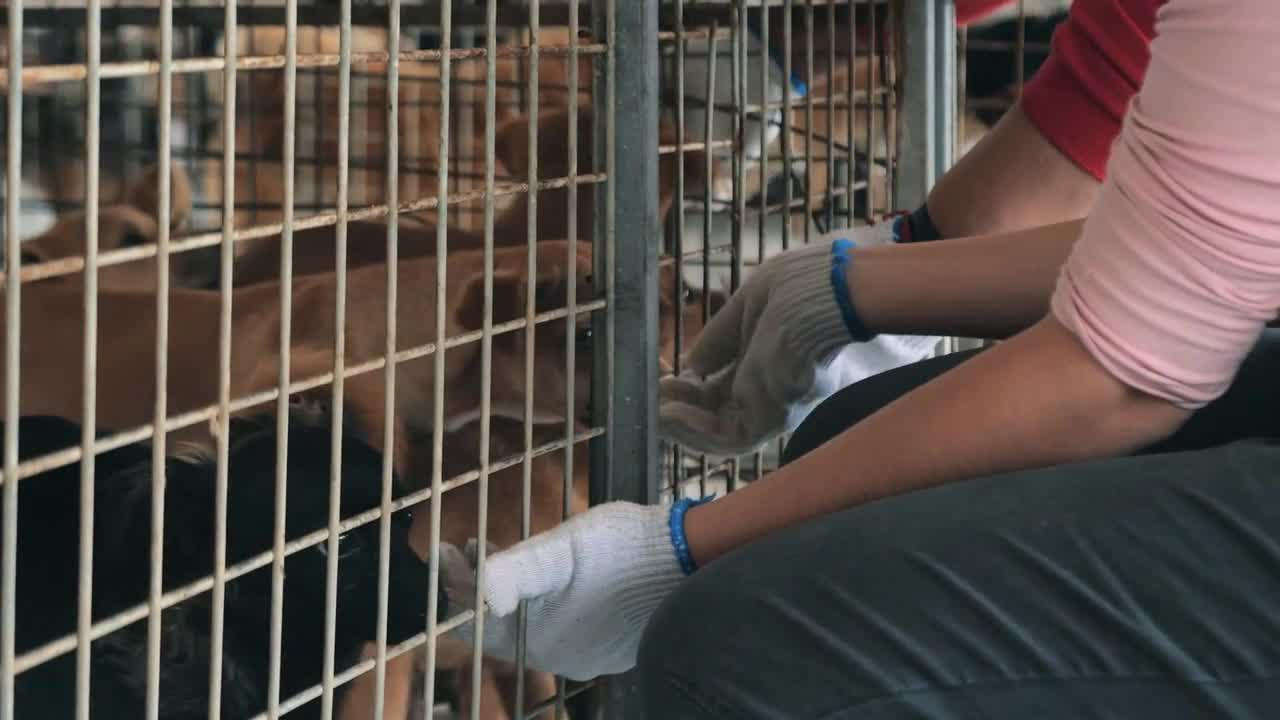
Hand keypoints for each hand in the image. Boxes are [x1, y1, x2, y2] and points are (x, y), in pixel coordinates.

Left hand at [441, 502, 682, 681]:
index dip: (457, 582)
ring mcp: (592, 653)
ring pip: (537, 621)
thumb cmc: (623, 550)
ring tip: (508, 550)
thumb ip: (515, 567)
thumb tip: (479, 587)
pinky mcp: (617, 642)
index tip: (446, 549)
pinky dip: (551, 597)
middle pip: (505, 621)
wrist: (689, 559)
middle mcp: (562, 657)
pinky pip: (569, 622)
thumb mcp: (561, 548)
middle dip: (485, 582)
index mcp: (541, 641)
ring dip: (518, 588)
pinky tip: (558, 573)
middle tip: (473, 546)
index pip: (479, 618)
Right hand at [660, 226, 940, 455]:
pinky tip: (666, 413)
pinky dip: (693, 430)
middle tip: (650, 403)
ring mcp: (773, 409)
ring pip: (718, 436)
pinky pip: (725, 439)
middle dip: (679, 413)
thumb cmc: (801, 288)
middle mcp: (771, 394)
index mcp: (766, 365)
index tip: (662, 383)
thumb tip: (688, 366)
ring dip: (681, 428)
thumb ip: (718, 341)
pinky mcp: (772, 417)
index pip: (721, 391)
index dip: (689, 391)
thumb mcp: (745, 310)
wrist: (831, 289)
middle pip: (717, 418)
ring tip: (653, 412)